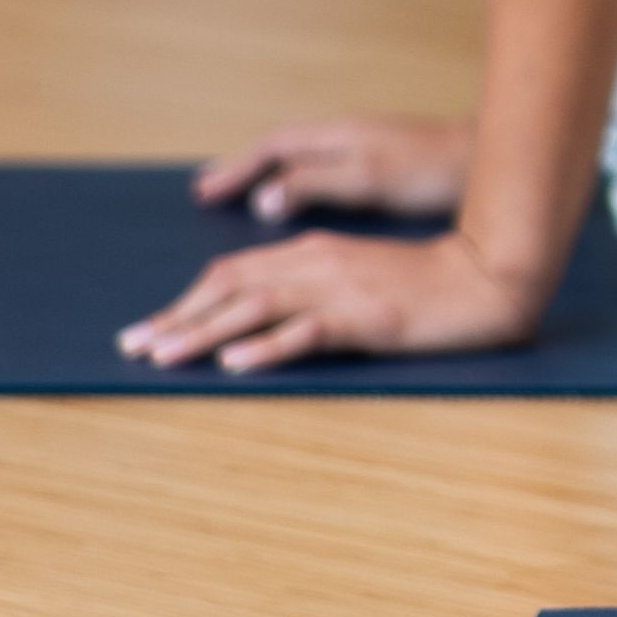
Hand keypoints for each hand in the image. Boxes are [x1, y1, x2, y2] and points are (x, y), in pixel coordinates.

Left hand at [117, 225, 547, 373]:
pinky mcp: (365, 319)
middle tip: (132, 346)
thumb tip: (264, 313)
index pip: (232, 270)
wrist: (485, 277)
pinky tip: (236, 366)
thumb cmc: (425, 284)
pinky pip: (306, 333)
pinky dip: (267, 348)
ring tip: (163, 356)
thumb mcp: (358, 276)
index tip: (149, 327)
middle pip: (230, 286)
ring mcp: (340, 290)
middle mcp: (317, 263)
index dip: (185, 300)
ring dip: (202, 333)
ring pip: (254, 308)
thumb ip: (313, 284)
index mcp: (313, 251)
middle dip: (176, 316)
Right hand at [195, 114, 477, 225]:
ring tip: (242, 198)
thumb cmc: (434, 170)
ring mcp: (365, 149)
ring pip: (302, 159)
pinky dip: (299, 182)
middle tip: (207, 191)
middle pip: (280, 149)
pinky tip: (303, 202)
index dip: (236, 169)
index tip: (204, 191)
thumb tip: (263, 198)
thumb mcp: (371, 179)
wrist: (490, 159)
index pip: (272, 146)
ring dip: (269, 174)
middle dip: (243, 168)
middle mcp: (345, 136)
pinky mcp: (384, 166)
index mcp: (336, 135)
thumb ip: (317, 185)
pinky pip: (323, 170)